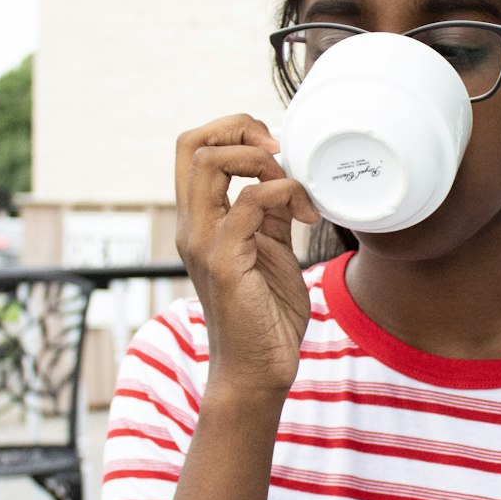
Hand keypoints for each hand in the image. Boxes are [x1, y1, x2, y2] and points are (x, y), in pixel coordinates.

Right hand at [174, 114, 319, 400]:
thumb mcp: (272, 252)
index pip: (193, 149)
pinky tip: (308, 217)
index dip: (232, 131)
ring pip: (209, 161)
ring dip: (261, 159)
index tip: (275, 148)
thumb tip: (287, 180)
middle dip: (241, 128)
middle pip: (192, 143)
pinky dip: (285, 193)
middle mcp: (192, 226)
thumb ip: (272, 216)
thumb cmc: (267, 317)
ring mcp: (203, 241)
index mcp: (200, 221)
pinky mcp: (224, 260)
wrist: (260, 371)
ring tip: (296, 187)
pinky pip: (249, 202)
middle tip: (281, 151)